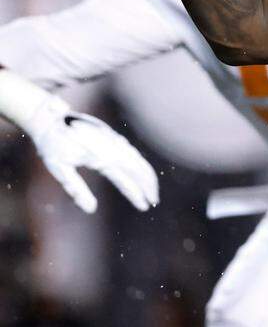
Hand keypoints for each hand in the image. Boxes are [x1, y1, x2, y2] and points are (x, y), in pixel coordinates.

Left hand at [27, 95, 158, 213]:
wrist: (52, 119)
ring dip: (147, 175)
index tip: (146, 206)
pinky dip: (140, 165)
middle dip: (149, 185)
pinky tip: (141, 173)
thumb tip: (91, 209)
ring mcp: (115, 141)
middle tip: (154, 201)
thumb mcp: (60, 169)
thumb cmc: (53, 146)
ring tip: (151, 190)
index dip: (138, 193)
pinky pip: (132, 153)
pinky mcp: (113, 137)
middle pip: (140, 168)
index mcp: (102, 157)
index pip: (127, 179)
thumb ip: (77, 189)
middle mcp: (113, 148)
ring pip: (138, 159)